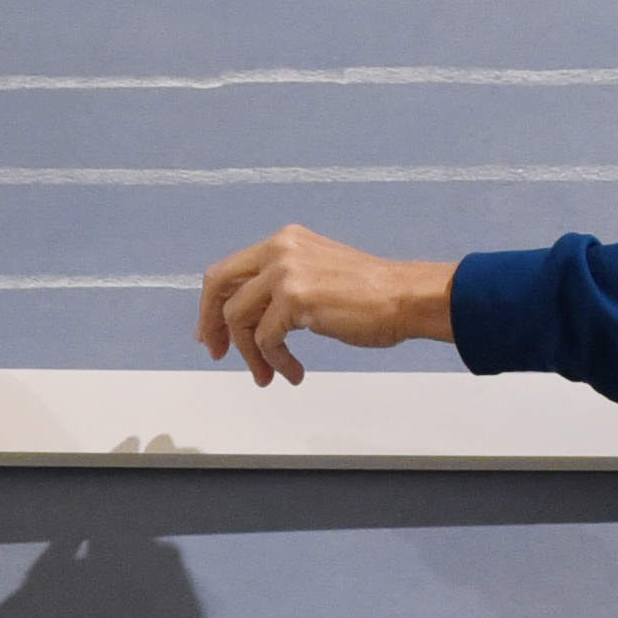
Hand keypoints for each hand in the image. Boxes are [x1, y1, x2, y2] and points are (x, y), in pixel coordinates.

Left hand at [194, 226, 451, 384]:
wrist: (405, 298)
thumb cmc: (371, 295)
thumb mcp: (316, 275)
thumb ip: (281, 285)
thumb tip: (250, 315)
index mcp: (284, 241)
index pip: (229, 270)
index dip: (213, 305)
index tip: (213, 335)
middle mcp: (279, 249)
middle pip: (219, 286)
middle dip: (212, 325)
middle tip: (218, 355)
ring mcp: (285, 272)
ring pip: (239, 319)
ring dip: (251, 355)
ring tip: (269, 376)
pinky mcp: (294, 299)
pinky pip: (265, 340)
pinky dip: (275, 362)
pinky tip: (293, 373)